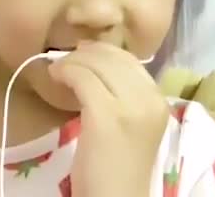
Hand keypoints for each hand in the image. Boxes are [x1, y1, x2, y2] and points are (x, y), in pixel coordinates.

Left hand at [49, 41, 168, 196]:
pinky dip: (66, 72)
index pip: (130, 59)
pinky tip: (55, 77)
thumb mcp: (129, 120)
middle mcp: (150, 99)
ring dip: (72, 61)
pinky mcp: (106, 116)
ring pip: (96, 64)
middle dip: (85, 53)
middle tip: (66, 59)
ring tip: (58, 69)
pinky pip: (82, 78)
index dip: (103, 51)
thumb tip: (94, 58)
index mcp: (158, 99)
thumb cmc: (117, 164)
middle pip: (113, 57)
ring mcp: (130, 107)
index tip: (83, 53)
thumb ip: (122, 92)